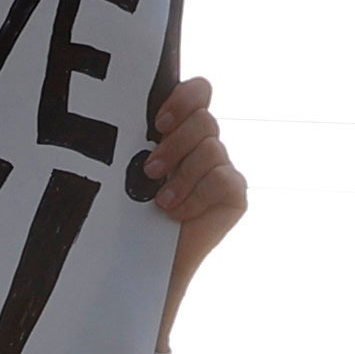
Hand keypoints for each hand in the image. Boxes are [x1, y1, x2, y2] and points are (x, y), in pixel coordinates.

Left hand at [141, 73, 245, 338]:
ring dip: (182, 176)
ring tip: (159, 201)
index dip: (183, 98)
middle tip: (150, 170)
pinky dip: (197, 197)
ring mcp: (222, 169)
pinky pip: (223, 180)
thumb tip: (120, 111)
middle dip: (175, 144)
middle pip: (204, 119)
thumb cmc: (125, 212)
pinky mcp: (234, 194)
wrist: (139, 262)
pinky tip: (178, 215)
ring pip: (212, 149)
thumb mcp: (126, 169)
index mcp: (180, 130)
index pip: (197, 91)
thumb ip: (137, 138)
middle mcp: (204, 145)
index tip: (158, 123)